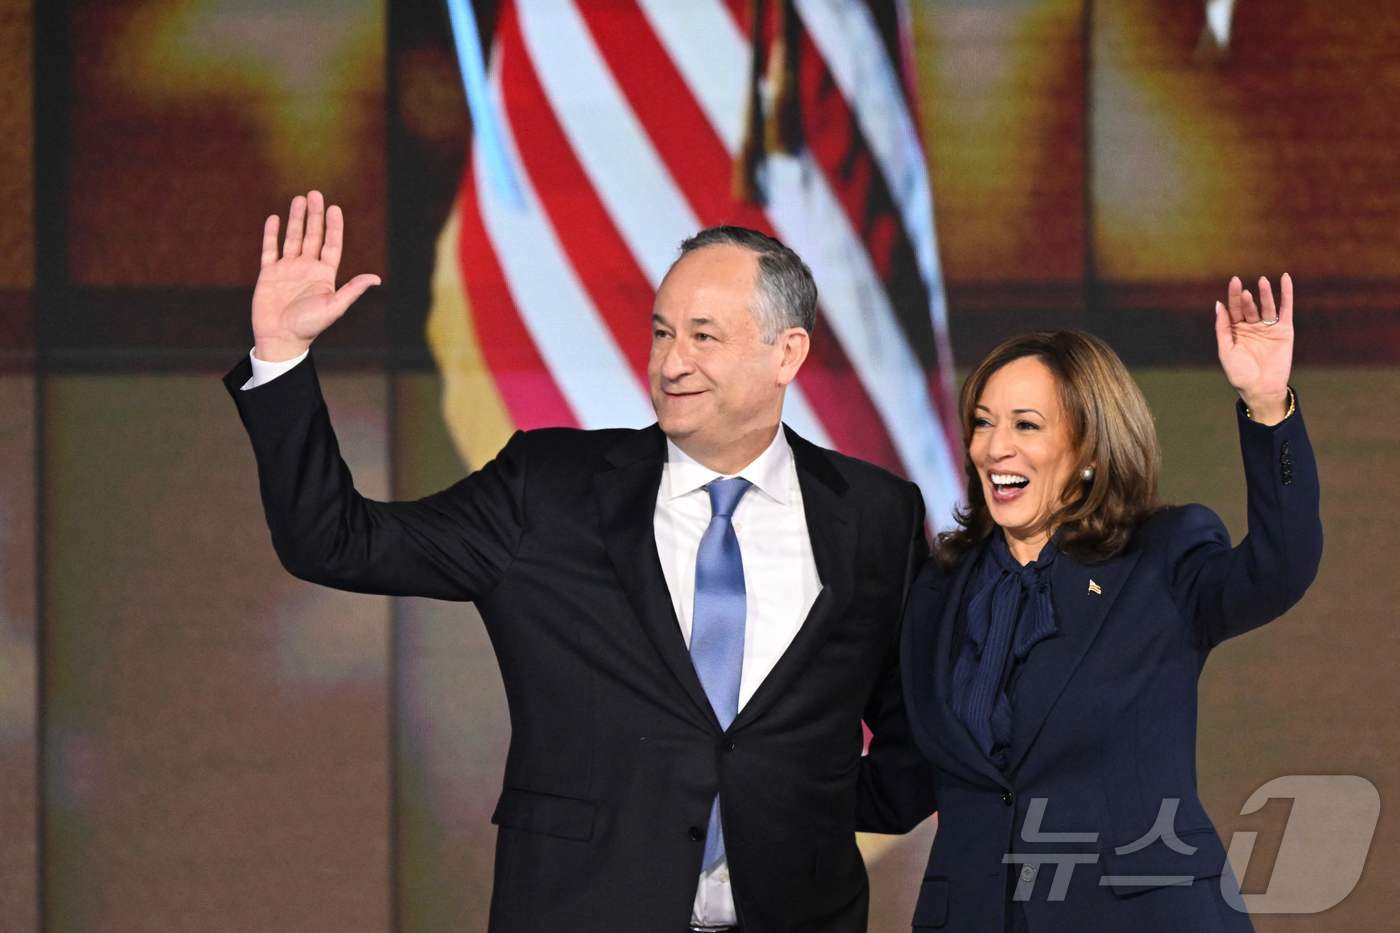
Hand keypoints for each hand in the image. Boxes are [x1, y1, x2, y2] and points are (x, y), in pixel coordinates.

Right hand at [251, 190, 380, 361]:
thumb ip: (352, 290)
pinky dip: (271, 234)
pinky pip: (270, 250)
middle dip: (314, 215)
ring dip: (296, 219)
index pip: (331, 245)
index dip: (334, 227)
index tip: (334, 208)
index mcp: (325, 275)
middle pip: (312, 236)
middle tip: (315, 194)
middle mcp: (307, 269)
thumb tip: (376, 278)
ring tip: (298, 199)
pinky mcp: (268, 274)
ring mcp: (287, 269)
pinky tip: (274, 218)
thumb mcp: (335, 307)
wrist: (281, 339)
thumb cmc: (310, 326)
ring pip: (293, 238)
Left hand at [1214, 273, 1293, 423]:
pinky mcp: (1284, 331)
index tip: (1234, 282)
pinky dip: (1287, 294)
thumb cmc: (1240, 373)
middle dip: (1246, 298)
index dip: (1234, 296)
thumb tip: (1218, 304)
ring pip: (1267, 306)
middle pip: (1249, 307)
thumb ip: (1222, 328)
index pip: (1234, 309)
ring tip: (1262, 281)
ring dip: (1265, 294)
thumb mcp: (1226, 350)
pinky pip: (1286, 309)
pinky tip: (1285, 279)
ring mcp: (1268, 328)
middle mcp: (1252, 327)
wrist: (1260, 389)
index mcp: (1236, 331)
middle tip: (1243, 289)